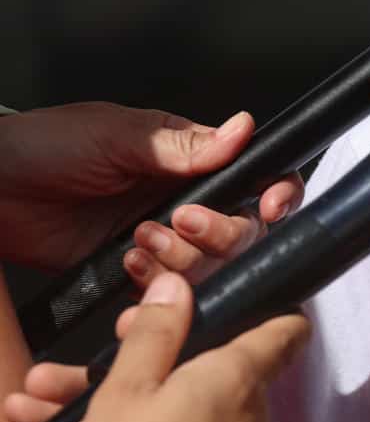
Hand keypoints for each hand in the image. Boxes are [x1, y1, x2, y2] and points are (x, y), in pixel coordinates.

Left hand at [0, 103, 301, 270]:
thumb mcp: (116, 135)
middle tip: (179, 221)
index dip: (275, 195)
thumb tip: (241, 130)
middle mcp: (182, 200)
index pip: (257, 176)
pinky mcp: (131, 272)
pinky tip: (125, 265)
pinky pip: (165, 291)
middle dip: (221, 234)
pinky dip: (152, 285)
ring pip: (207, 266)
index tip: (269, 207)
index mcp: (189, 160)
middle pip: (242, 231)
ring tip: (138, 242)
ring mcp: (159, 239)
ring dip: (180, 259)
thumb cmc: (42, 147)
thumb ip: (183, 143)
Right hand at [25, 274, 308, 421]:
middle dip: (146, 353)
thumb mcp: (128, 389)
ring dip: (110, 394)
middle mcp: (248, 411)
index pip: (284, 330)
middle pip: (206, 364)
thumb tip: (182, 285)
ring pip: (173, 403)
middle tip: (99, 347)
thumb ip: (156, 334)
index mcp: (239, 376)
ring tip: (38, 393)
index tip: (235, 299)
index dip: (268, 307)